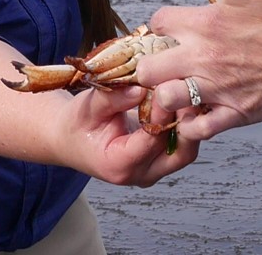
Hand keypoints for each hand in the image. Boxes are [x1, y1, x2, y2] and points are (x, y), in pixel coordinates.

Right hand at [54, 83, 199, 186]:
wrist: (71, 139)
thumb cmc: (77, 124)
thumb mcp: (87, 107)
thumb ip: (113, 98)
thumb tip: (141, 87)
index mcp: (120, 165)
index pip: (152, 140)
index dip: (163, 113)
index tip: (167, 87)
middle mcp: (141, 174)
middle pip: (180, 152)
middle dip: (186, 120)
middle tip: (187, 88)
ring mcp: (153, 171)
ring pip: (186, 150)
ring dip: (190, 122)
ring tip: (188, 92)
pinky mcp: (160, 162)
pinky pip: (181, 145)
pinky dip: (186, 124)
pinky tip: (184, 101)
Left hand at [134, 0, 261, 140]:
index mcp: (207, 23)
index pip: (158, 22)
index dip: (164, 23)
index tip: (176, 25)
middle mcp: (206, 58)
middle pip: (148, 69)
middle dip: (152, 62)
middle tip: (168, 59)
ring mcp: (221, 89)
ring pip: (166, 101)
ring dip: (167, 94)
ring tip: (180, 85)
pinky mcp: (238, 113)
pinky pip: (199, 130)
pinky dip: (193, 124)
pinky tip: (200, 109)